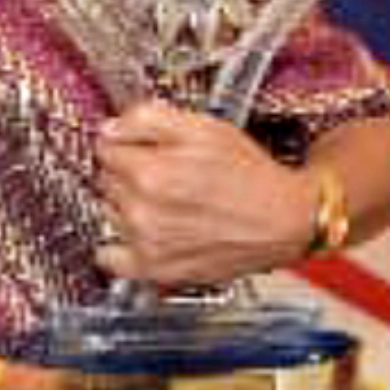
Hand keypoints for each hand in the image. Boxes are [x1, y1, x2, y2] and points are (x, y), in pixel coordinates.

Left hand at [94, 101, 314, 287]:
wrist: (283, 221)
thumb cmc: (250, 176)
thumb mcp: (204, 127)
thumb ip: (148, 119)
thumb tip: (111, 127)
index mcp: (151, 174)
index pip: (105, 147)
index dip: (128, 142)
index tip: (144, 146)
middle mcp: (142, 213)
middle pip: (106, 179)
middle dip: (129, 171)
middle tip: (165, 172)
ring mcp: (146, 245)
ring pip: (110, 211)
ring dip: (128, 203)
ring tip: (167, 201)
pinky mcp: (154, 270)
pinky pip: (109, 257)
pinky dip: (118, 244)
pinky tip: (141, 232)